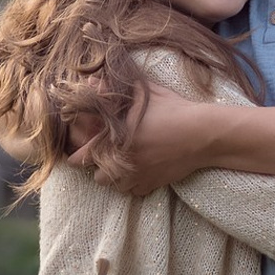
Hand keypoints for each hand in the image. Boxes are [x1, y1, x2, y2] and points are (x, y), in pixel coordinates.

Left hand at [68, 82, 213, 195]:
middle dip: (98, 169)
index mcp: (118, 140)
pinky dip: (133, 185)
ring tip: (121, 165)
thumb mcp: (144, 93)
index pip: (85, 156)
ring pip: (117, 187)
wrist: (202, 134)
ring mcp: (140, 176)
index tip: (72, 157)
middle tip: (104, 157)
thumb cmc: (173, 110)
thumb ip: (116, 90)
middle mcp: (125, 162)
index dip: (76, 158)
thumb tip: (91, 82)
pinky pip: (135, 192)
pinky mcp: (154, 184)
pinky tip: (139, 171)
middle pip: (99, 178)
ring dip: (115, 178)